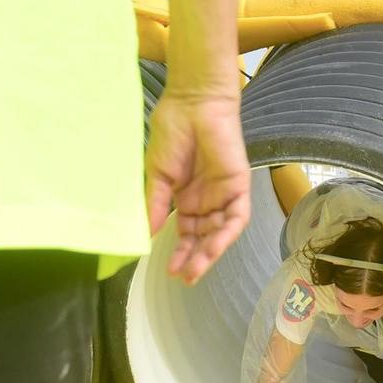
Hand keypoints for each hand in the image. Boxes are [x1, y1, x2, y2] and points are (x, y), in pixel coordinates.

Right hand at [145, 89, 249, 283]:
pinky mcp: (238, 186)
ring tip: (194, 270)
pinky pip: (236, 217)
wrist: (191, 104)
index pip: (185, 232)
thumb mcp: (158, 176)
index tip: (169, 270)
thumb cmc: (171, 132)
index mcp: (186, 197)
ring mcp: (223, 193)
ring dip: (208, 253)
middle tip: (183, 278)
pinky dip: (225, 235)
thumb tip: (144, 235)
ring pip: (219, 232)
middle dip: (194, 258)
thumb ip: (155, 205)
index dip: (179, 252)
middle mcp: (206, 199)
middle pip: (203, 237)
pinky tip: (212, 250)